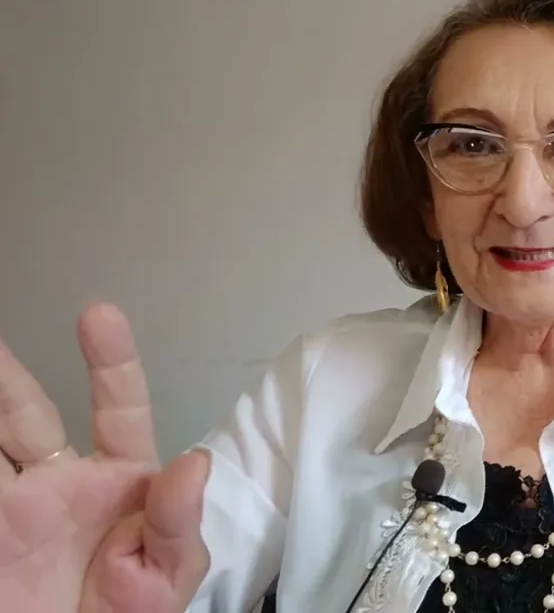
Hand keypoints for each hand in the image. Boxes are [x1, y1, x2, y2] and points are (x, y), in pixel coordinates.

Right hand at [0, 303, 211, 612]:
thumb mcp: (166, 578)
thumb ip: (176, 523)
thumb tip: (194, 463)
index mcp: (118, 484)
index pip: (118, 410)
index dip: (112, 362)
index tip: (99, 315)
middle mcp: (59, 485)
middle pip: (25, 414)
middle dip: (6, 375)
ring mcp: (11, 508)